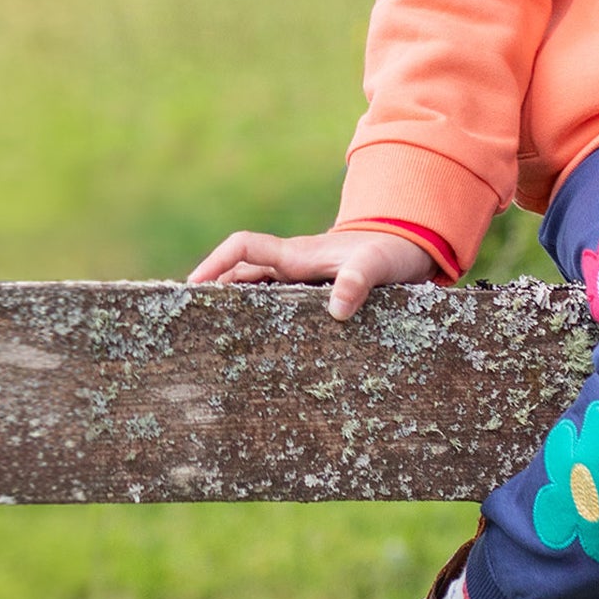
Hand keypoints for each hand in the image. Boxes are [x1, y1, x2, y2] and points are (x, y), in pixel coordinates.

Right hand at [188, 228, 438, 321]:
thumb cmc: (394, 252)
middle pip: (240, 275)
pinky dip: (260, 321)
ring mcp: (301, 281)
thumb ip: (360, 279)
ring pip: (256, 292)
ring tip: (210, 345)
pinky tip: (257, 352)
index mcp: (298, 254)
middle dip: (212, 294)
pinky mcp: (313, 296)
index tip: (192, 288)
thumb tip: (338, 309)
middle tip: (186, 327)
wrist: (413, 247)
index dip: (215, 263)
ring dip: (234, 310)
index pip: (245, 248)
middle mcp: (293, 266)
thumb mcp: (380, 264)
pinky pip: (276, 306)